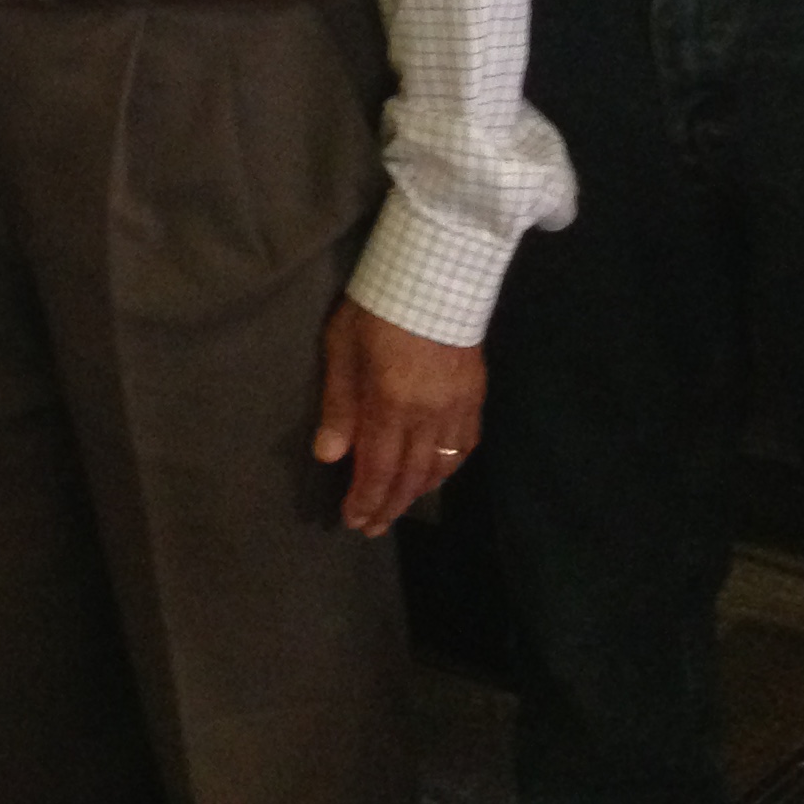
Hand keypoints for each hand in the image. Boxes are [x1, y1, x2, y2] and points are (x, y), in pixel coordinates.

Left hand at [312, 298, 482, 535]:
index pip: (378, 468)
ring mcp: (457, 408)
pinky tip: (436, 475)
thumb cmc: (376, 308)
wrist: (434, 276)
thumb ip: (338, 405)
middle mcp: (428, 416)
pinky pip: (465, 446)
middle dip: (389, 506)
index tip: (353, 521)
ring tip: (397, 507)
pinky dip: (449, 468)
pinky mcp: (475, 396)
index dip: (366, 499)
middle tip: (372, 528)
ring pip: (440, 467)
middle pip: (410, 476)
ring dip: (418, 493)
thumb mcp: (342, 349)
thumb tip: (329, 455)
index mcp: (391, 405)